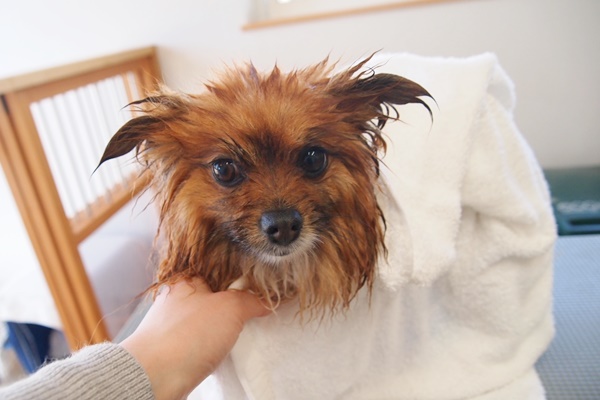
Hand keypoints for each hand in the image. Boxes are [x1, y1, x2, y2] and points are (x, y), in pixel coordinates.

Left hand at [121, 278, 269, 399]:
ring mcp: (175, 326)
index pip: (219, 268)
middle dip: (236, 302)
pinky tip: (227, 349)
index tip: (263, 284)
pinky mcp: (175, 349)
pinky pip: (203, 341)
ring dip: (226, 327)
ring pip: (209, 320)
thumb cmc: (185, 335)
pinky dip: (216, 345)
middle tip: (258, 308)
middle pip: (216, 295)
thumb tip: (266, 300)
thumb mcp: (229, 308)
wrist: (155, 377)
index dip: (242, 275)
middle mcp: (177, 300)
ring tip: (245, 330)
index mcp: (186, 279)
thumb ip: (251, 300)